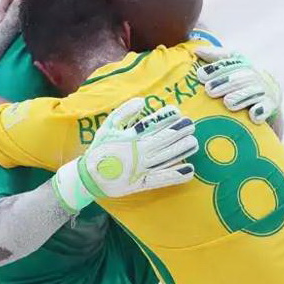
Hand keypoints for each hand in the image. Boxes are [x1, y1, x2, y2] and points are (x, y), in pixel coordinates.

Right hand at [52, 98, 196, 212]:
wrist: (90, 177)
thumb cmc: (100, 150)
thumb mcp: (108, 127)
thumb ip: (124, 113)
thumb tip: (142, 101)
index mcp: (131, 138)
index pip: (153, 125)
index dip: (167, 118)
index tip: (178, 112)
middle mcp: (139, 152)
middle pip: (164, 140)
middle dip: (179, 132)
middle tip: (191, 125)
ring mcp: (142, 168)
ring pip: (166, 158)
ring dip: (182, 150)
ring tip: (194, 143)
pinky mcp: (143, 183)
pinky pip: (162, 179)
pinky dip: (176, 175)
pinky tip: (190, 170)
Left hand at [194, 46, 281, 123]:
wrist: (268, 98)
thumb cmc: (241, 83)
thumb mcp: (231, 69)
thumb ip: (216, 59)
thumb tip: (197, 50)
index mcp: (245, 65)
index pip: (232, 62)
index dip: (217, 68)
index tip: (200, 75)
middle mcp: (256, 76)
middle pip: (242, 77)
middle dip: (225, 83)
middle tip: (209, 90)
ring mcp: (265, 91)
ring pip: (253, 92)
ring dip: (241, 97)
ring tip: (228, 103)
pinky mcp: (271, 106)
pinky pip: (267, 107)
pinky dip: (261, 111)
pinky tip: (253, 116)